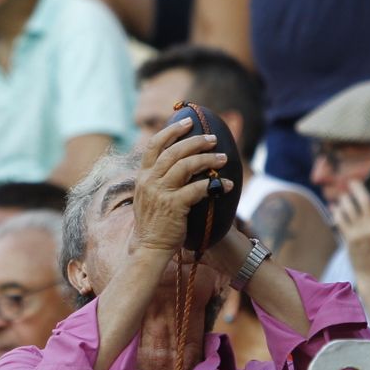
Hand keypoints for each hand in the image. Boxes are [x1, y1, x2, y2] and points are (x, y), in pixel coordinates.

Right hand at [129, 118, 234, 255]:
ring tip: (223, 157)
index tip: (188, 122)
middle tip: (213, 138)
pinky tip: (227, 185)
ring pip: (186, 166)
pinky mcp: (174, 206)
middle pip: (173, 151)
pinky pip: (197, 189)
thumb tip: (177, 162)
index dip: (171, 130)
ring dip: (207, 159)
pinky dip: (214, 185)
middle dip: (195, 141)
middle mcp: (150, 181)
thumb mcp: (148, 196)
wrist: (148, 248)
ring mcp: (161, 193)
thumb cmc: (154, 223)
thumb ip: (158, 179)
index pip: (154, 145)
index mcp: (143, 176)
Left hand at [334, 172, 369, 284]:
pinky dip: (337, 210)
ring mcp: (360, 233)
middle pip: (364, 200)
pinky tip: (336, 207)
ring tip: (344, 197)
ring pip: (349, 207)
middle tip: (352, 182)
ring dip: (345, 199)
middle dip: (357, 187)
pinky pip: (340, 219)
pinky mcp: (349, 239)